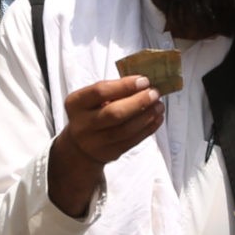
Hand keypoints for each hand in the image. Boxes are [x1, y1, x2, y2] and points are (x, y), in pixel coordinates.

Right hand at [46, 75, 163, 216]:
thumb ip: (112, 91)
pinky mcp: (110, 153)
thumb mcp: (91, 100)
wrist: (80, 146)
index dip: (124, 86)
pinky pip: (133, 141)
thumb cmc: (91, 114)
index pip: (100, 92)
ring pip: (126, 130)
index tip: (143, 80)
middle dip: (139, 102)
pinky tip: (157, 118)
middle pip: (114, 113)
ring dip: (147, 116)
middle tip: (154, 93)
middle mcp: (82, 124)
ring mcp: (95, 142)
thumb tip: (143, 84)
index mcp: (75, 103)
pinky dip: (148, 128)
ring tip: (159, 105)